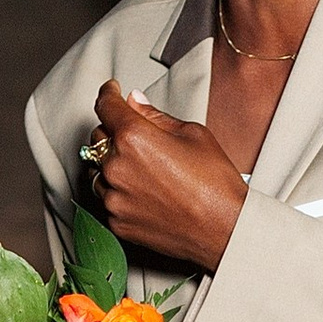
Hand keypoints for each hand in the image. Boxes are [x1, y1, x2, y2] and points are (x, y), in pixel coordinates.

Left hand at [84, 83, 246, 273]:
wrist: (224, 229)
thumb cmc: (214, 183)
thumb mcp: (192, 134)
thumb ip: (156, 116)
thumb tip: (136, 102)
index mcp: (134, 138)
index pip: (106, 106)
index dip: (108, 94)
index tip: (111, 92)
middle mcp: (117, 167)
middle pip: (98, 138)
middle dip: (113, 131)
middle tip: (137, 136)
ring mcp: (114, 198)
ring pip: (97, 170)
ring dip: (112, 164)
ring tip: (142, 168)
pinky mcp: (117, 222)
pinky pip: (107, 198)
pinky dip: (118, 191)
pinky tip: (143, 191)